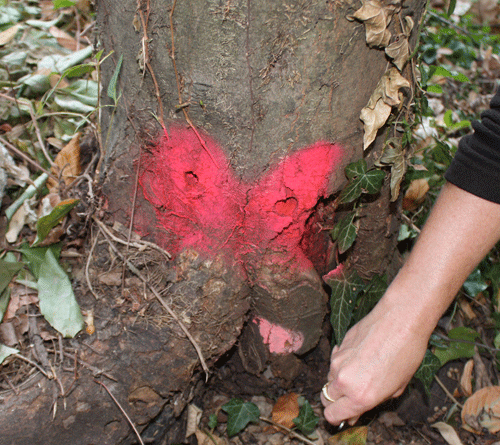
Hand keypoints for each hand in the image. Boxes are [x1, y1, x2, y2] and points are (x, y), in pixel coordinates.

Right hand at [321, 300, 428, 424]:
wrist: (400, 321)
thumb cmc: (405, 354)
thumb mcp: (396, 387)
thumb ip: (373, 402)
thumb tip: (356, 411)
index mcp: (360, 396)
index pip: (331, 415)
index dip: (337, 417)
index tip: (345, 414)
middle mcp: (344, 380)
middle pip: (325, 398)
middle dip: (336, 400)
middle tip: (351, 396)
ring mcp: (338, 361)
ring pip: (330, 378)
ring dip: (339, 380)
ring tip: (360, 372)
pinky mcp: (338, 345)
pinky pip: (335, 361)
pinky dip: (342, 363)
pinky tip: (358, 356)